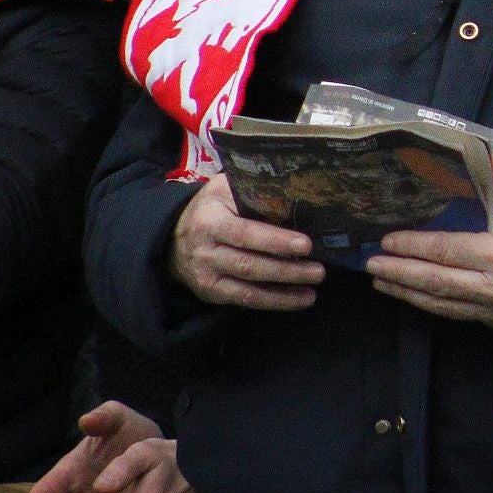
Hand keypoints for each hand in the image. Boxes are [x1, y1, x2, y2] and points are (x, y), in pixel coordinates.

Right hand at [170, 173, 323, 309]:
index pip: (245, 232)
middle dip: (286, 269)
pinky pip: (245, 300)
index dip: (276, 241)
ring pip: (248, 285)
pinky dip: (274, 302)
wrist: (174, 237)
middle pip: (248, 263)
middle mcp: (205, 248)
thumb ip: (254, 192)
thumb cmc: (213, 209)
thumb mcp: (225, 191)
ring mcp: (206, 273)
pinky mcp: (211, 292)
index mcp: (210, 218)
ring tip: (313, 288)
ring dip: (284, 290)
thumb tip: (297, 196)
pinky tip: (299, 300)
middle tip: (318, 270)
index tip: (306, 244)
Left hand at [366, 212, 492, 329]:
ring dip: (408, 293)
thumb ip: (479, 217)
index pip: (444, 250)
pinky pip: (459, 314)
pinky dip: (434, 304)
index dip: (412, 246)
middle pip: (435, 281)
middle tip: (370, 266)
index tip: (386, 241)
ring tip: (383, 283)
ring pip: (442, 304)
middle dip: (398, 273)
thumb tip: (438, 212)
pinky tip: (417, 295)